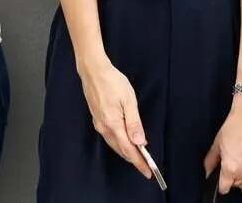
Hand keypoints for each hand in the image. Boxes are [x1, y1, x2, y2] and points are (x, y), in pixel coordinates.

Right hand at [77, 58, 151, 179]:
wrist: (93, 71)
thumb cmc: (112, 82)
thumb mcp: (129, 100)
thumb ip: (134, 123)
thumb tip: (140, 142)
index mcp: (113, 124)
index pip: (129, 150)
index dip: (139, 162)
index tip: (148, 172)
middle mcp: (104, 127)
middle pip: (121, 150)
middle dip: (134, 160)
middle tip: (147, 166)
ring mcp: (99, 124)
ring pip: (114, 145)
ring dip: (126, 152)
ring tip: (138, 157)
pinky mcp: (97, 119)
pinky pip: (109, 138)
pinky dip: (119, 144)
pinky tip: (125, 141)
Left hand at [204, 98, 241, 197]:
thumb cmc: (235, 126)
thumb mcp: (217, 143)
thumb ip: (210, 161)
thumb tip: (207, 171)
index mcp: (231, 167)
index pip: (223, 188)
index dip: (219, 185)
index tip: (219, 182)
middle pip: (235, 186)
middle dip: (230, 179)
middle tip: (229, 168)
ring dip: (241, 181)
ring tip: (239, 170)